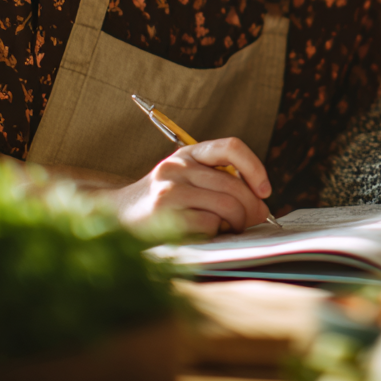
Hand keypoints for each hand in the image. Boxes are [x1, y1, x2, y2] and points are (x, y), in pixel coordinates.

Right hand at [105, 137, 273, 235]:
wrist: (115, 217)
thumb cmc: (161, 202)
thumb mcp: (186, 180)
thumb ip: (219, 183)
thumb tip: (260, 205)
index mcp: (188, 153)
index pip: (231, 147)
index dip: (255, 167)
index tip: (265, 190)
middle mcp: (178, 167)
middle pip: (233, 185)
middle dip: (252, 207)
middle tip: (256, 219)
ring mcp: (170, 190)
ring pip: (226, 205)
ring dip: (237, 222)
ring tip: (231, 228)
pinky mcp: (164, 215)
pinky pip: (208, 224)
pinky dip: (215, 232)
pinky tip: (207, 233)